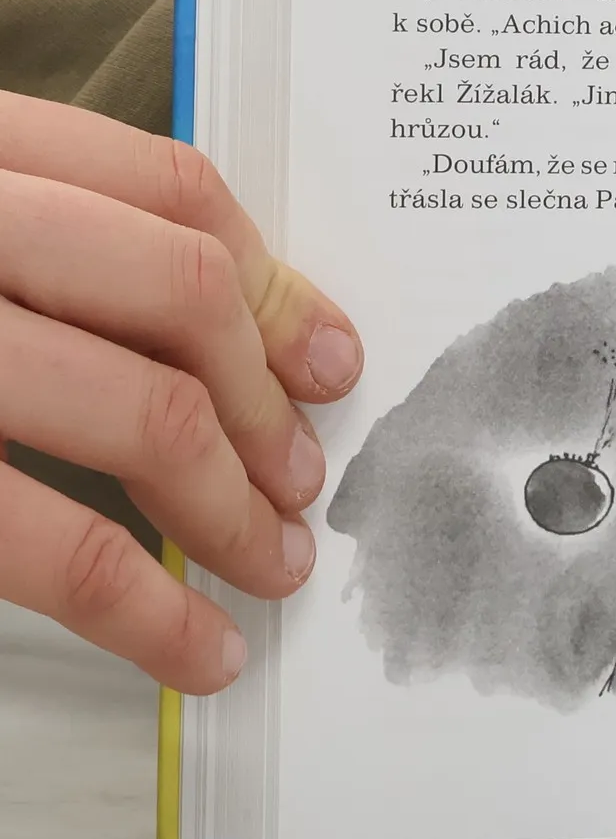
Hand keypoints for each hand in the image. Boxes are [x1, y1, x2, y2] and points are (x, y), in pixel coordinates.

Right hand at [0, 93, 361, 690]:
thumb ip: (59, 246)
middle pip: (182, 290)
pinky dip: (147, 611)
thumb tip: (251, 333)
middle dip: (267, 398)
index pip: (168, 188)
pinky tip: (197, 650)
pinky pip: (58, 545)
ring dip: (234, 506)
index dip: (276, 282)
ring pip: (143, 410)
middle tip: (306, 479)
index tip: (335, 362)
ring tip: (273, 566)